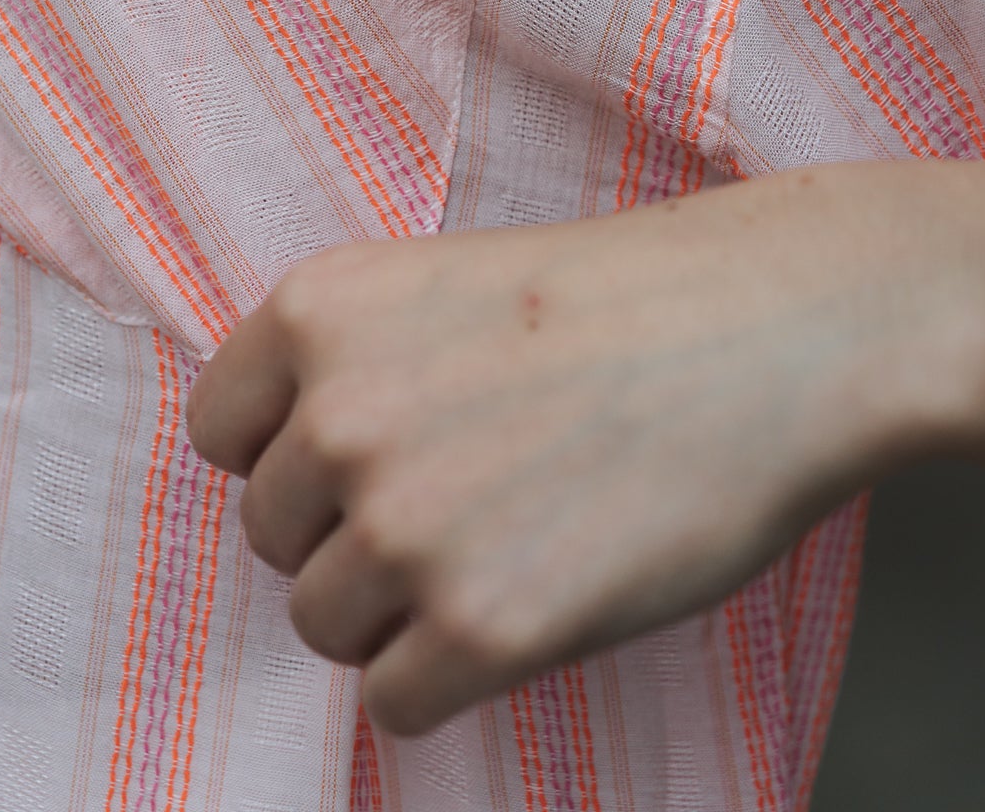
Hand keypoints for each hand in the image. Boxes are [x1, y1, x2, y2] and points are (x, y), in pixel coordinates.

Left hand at [188, 163, 984, 735]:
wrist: (765, 333)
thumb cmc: (617, 305)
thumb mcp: (442, 285)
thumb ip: (348, 366)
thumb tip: (287, 470)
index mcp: (317, 312)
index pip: (219, 433)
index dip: (289, 453)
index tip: (364, 453)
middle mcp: (336, 418)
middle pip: (271, 536)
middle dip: (346, 533)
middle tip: (462, 497)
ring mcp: (403, 528)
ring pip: (324, 624)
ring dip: (397, 609)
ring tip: (500, 545)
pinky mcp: (480, 629)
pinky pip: (393, 700)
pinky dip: (445, 676)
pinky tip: (520, 610)